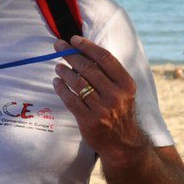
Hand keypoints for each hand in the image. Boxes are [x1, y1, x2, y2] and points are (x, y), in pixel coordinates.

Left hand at [52, 35, 143, 162]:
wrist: (123, 143)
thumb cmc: (120, 111)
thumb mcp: (123, 91)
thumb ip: (109, 74)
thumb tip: (84, 51)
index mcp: (126, 84)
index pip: (104, 58)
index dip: (87, 46)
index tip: (74, 39)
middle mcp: (115, 95)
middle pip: (88, 68)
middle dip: (71, 54)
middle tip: (59, 46)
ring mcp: (102, 109)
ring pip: (78, 83)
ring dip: (64, 71)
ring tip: (58, 66)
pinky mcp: (89, 121)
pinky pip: (70, 99)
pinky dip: (61, 88)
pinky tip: (57, 82)